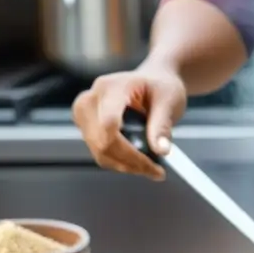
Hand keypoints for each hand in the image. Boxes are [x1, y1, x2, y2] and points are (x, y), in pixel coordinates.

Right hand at [72, 65, 186, 180]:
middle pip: (102, 142)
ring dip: (125, 165)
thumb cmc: (160, 87)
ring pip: (99, 151)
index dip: (129, 150)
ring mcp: (84, 113)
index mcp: (111, 87)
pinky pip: (99, 152)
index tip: (153, 164)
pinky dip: (119, 162)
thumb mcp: (169, 101)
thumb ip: (162, 125)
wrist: (153, 81)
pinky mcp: (85, 126)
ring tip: (150, 168)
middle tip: (156, 171)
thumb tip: (160, 151)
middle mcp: (91, 99)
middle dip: (130, 162)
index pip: (109, 124)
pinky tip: (138, 162)